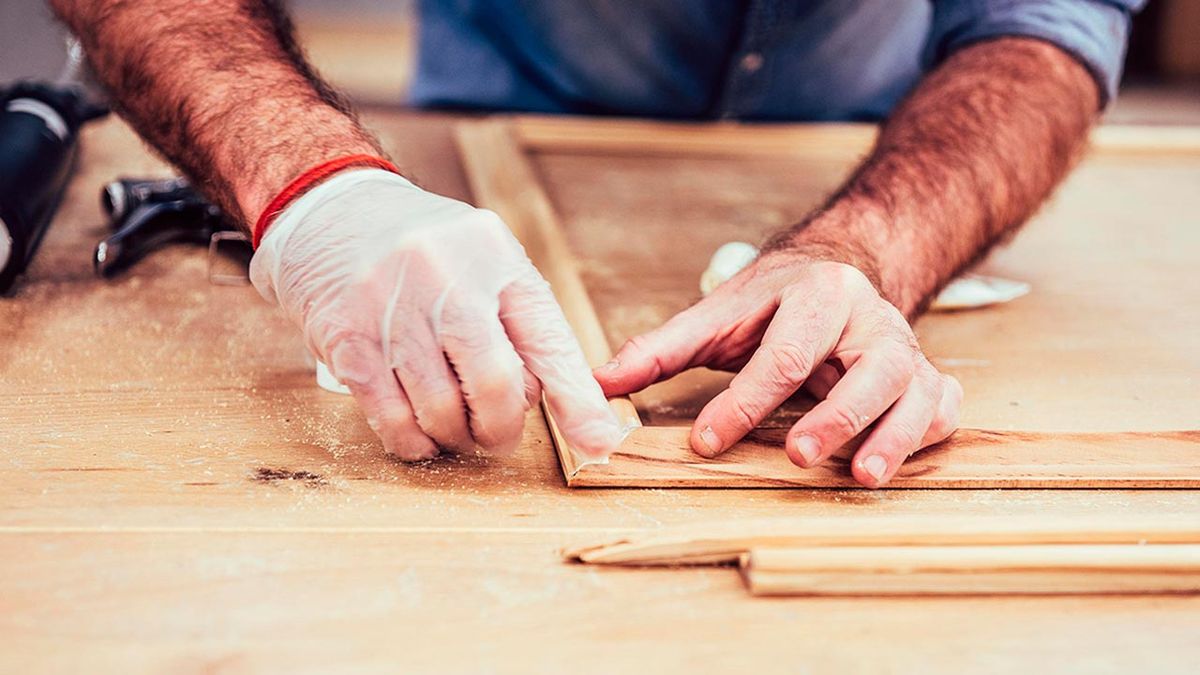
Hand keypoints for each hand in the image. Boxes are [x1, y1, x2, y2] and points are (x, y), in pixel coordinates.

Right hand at [251, 169, 622, 459]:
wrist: (331, 209)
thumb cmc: (425, 251)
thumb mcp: (485, 262)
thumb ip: (522, 324)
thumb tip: (572, 406)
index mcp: (496, 256)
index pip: (548, 340)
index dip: (577, 401)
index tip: (601, 443)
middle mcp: (447, 276)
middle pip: (495, 385)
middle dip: (502, 428)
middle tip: (497, 436)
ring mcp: (393, 307)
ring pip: (442, 409)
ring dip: (455, 437)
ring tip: (454, 430)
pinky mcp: (348, 338)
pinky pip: (391, 417)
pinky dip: (413, 440)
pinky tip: (419, 433)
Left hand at [594, 251, 961, 487]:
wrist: (837, 274)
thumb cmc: (772, 303)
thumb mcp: (717, 316)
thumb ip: (660, 349)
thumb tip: (598, 382)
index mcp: (817, 294)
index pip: (782, 354)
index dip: (744, 402)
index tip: (705, 442)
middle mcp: (870, 319)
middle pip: (866, 368)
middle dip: (834, 416)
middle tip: (795, 455)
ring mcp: (905, 349)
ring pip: (914, 391)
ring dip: (891, 435)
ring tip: (861, 475)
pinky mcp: (926, 377)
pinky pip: (942, 407)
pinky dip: (928, 435)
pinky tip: (897, 462)